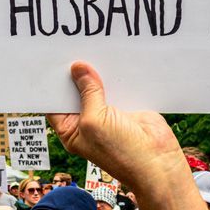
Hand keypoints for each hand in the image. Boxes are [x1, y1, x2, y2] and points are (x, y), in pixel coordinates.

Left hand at [48, 62, 181, 188]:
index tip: (51, 61)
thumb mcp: (94, 120)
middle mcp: (87, 121)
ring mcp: (107, 113)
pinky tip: (112, 57)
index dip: (53, 84)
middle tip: (70, 49)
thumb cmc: (120, 152)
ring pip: (98, 86)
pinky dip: (116, 75)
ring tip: (90, 47)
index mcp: (71, 130)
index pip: (55, 102)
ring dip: (97, 72)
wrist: (158, 162)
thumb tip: (78, 67)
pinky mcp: (126, 106)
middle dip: (75, 74)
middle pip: (76, 91)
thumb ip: (87, 92)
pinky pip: (118, 86)